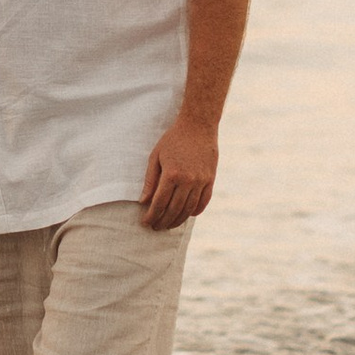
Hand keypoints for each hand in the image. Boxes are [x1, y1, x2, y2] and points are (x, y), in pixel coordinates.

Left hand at [138, 115, 216, 229]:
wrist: (198, 126)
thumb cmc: (173, 139)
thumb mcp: (155, 156)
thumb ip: (150, 180)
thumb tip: (144, 201)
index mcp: (171, 175)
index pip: (159, 203)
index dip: (152, 215)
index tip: (146, 222)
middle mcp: (188, 181)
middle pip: (174, 209)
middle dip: (163, 221)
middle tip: (156, 228)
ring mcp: (201, 181)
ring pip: (189, 209)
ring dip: (178, 220)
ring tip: (169, 225)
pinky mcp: (210, 180)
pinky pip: (203, 202)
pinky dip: (195, 211)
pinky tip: (186, 215)